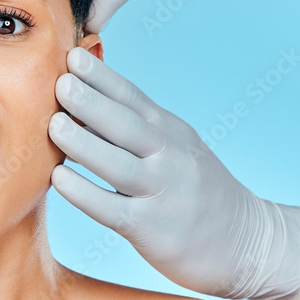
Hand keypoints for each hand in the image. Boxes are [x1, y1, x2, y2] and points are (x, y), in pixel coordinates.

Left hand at [47, 47, 299, 299]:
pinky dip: (85, 194)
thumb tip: (80, 98)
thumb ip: (135, 124)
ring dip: (84, 144)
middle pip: (126, 124)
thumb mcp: (175, 147)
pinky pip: (113, 209)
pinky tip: (59, 180)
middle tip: (61, 81)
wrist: (246, 243)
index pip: (132, 97)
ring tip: (54, 125)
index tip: (73, 56)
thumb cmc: (195, 189)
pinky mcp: (154, 228)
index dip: (103, 77)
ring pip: (118, 164)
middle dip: (92, 101)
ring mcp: (163, 192)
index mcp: (169, 131)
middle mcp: (169, 156)